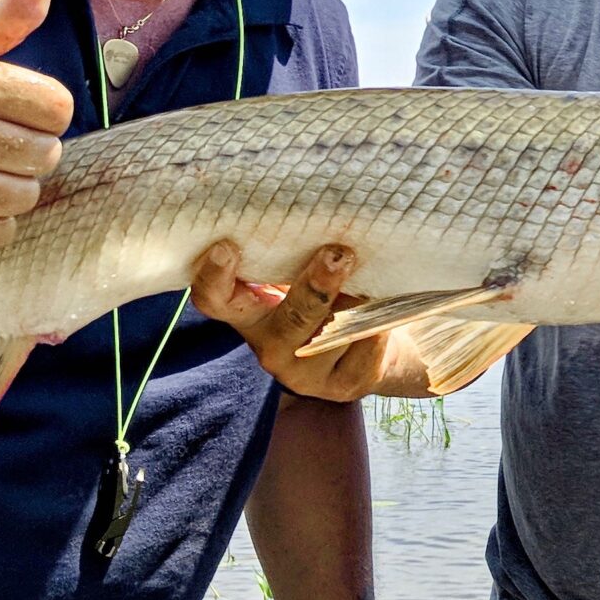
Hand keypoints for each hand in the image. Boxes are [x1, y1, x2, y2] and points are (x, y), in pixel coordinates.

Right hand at [192, 241, 389, 399]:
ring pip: (333, 334)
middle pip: (288, 320)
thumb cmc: (325, 296)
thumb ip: (294, 255)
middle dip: (316, 286)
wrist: (366, 343)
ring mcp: (303, 373)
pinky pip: (363, 348)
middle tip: (338, 254)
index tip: (227, 246)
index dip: (214, 277)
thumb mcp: (299, 274)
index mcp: (249, 313)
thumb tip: (318, 215)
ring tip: (375, 279)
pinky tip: (385, 313)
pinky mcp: (341, 385)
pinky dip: (378, 325)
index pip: (215, 301)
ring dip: (358, 303)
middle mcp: (269, 346)